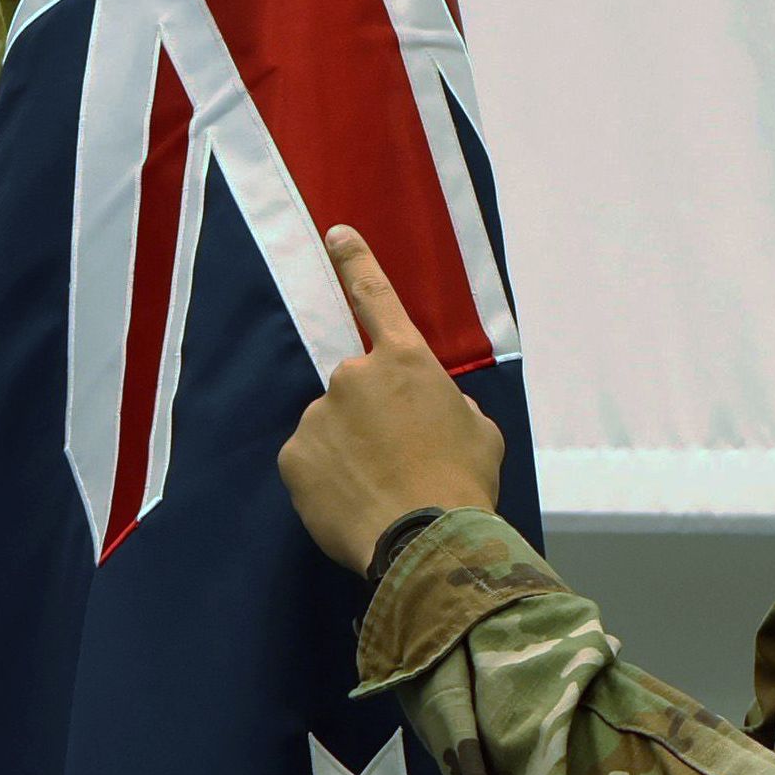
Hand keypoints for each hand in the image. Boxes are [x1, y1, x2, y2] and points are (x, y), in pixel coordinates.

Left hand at [279, 226, 504, 573]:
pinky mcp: (294, 455)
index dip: (356, 262)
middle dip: (371, 418)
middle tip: (398, 462)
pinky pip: (310, 461)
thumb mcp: (479, 432)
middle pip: (356, 389)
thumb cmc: (462, 482)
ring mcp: (319, 414)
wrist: (425, 540)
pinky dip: (327, 478)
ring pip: (332, 427)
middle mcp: (353, 375)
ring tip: (381, 490)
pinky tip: (354, 501)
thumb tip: (440, 409)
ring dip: (350, 451)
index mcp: (405, 360)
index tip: (336, 234)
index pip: (375, 297)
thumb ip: (451, 406)